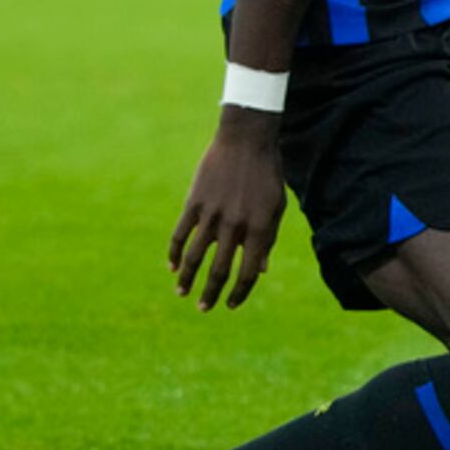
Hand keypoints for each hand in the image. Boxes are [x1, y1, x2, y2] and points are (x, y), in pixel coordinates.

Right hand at [169, 109, 287, 310]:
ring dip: (188, 279)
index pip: (249, 272)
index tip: (231, 305)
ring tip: (182, 293)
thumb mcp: (276, 208)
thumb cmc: (267, 176)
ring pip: (196, 256)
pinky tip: (172, 267)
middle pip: (220, 269)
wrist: (246, 141)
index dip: (240, 292)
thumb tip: (260, 271)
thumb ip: (268, 240)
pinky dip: (175, 252)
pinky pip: (181, 233)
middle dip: (211, 293)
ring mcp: (212, 214)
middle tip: (204, 309)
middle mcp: (236, 225)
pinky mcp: (194, 202)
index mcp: (260, 228)